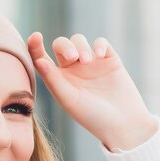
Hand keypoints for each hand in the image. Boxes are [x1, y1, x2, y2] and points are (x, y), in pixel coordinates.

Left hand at [27, 32, 158, 150]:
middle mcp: (72, 70)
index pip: (42, 58)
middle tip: (72, 56)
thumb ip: (53, 80)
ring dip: (81, 46)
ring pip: (79, 40)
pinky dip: (98, 45)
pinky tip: (99, 56)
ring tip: (87, 61)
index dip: (35, 46)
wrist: (123, 123)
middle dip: (65, 46)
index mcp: (58, 80)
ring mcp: (91, 63)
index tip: (35, 37)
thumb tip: (38, 60)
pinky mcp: (109, 59)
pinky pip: (100, 43)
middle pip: (61, 45)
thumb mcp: (69, 99)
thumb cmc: (92, 116)